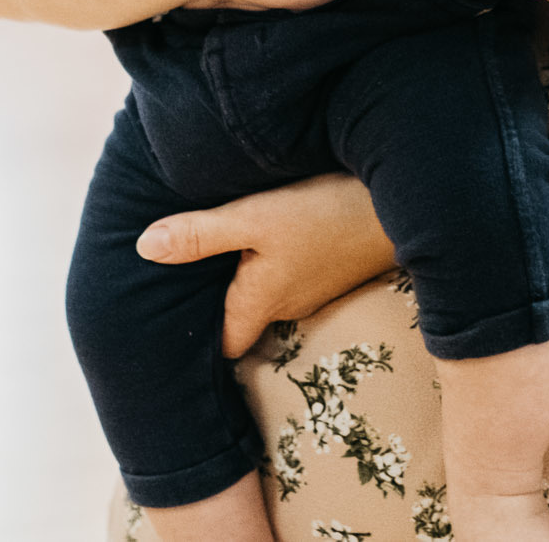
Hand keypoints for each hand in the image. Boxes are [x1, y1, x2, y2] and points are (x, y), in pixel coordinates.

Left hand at [134, 173, 398, 357]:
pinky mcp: (335, 266)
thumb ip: (199, 235)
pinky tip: (268, 235)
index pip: (224, 345)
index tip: (169, 323)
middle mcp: (288, 305)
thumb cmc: (325, 212)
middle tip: (181, 283)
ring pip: (269, 294)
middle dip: (217, 304)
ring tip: (217, 254)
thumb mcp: (254, 218)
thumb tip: (143, 247)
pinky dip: (275, 262)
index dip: (197, 340)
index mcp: (260, 302)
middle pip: (244, 318)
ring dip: (247, 279)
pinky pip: (293, 275)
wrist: (405, 204)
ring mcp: (316, 288)